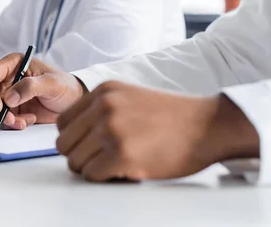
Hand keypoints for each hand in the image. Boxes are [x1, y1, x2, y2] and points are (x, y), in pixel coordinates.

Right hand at [0, 53, 86, 129]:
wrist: (72, 103)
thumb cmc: (64, 86)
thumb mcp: (52, 84)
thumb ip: (31, 87)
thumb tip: (9, 98)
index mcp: (12, 65)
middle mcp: (4, 79)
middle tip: (12, 120)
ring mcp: (4, 96)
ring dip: (1, 120)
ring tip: (23, 122)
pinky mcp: (8, 111)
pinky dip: (8, 125)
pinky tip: (27, 122)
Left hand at [56, 81, 259, 181]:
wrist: (207, 125)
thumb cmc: (172, 117)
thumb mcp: (130, 98)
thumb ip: (101, 110)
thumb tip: (75, 137)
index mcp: (104, 92)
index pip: (63, 122)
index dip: (75, 139)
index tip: (90, 147)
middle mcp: (104, 107)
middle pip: (65, 144)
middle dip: (80, 156)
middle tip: (102, 160)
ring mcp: (112, 130)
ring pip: (75, 162)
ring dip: (92, 169)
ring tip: (117, 164)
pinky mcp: (122, 154)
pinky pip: (91, 175)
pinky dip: (104, 178)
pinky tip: (124, 171)